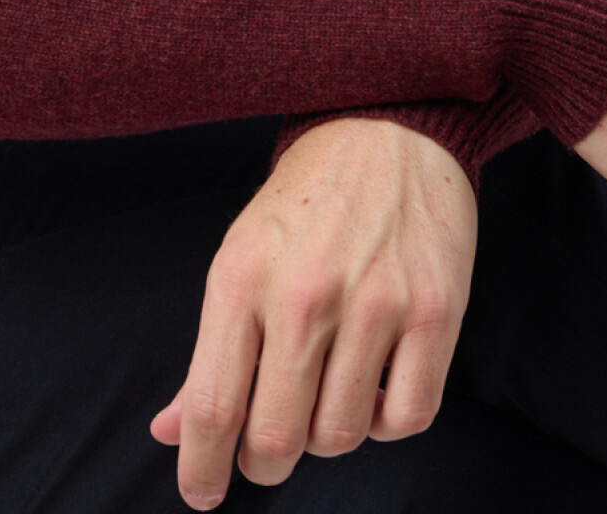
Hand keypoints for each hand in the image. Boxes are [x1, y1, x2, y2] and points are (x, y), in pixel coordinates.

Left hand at [149, 117, 475, 507]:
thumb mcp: (239, 258)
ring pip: (341, 436)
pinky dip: (386, 422)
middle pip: (276, 437)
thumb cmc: (304, 203)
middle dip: (265, 463)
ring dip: (327, 435)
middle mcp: (305, 293)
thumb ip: (208, 353)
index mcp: (241, 276)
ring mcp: (375, 303)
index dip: (201, 467)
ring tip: (324, 395)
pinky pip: (407, 419)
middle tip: (267, 450)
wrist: (386, 129)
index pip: (213, 404)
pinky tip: (374, 387)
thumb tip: (171, 433)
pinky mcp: (435, 312)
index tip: (201, 493)